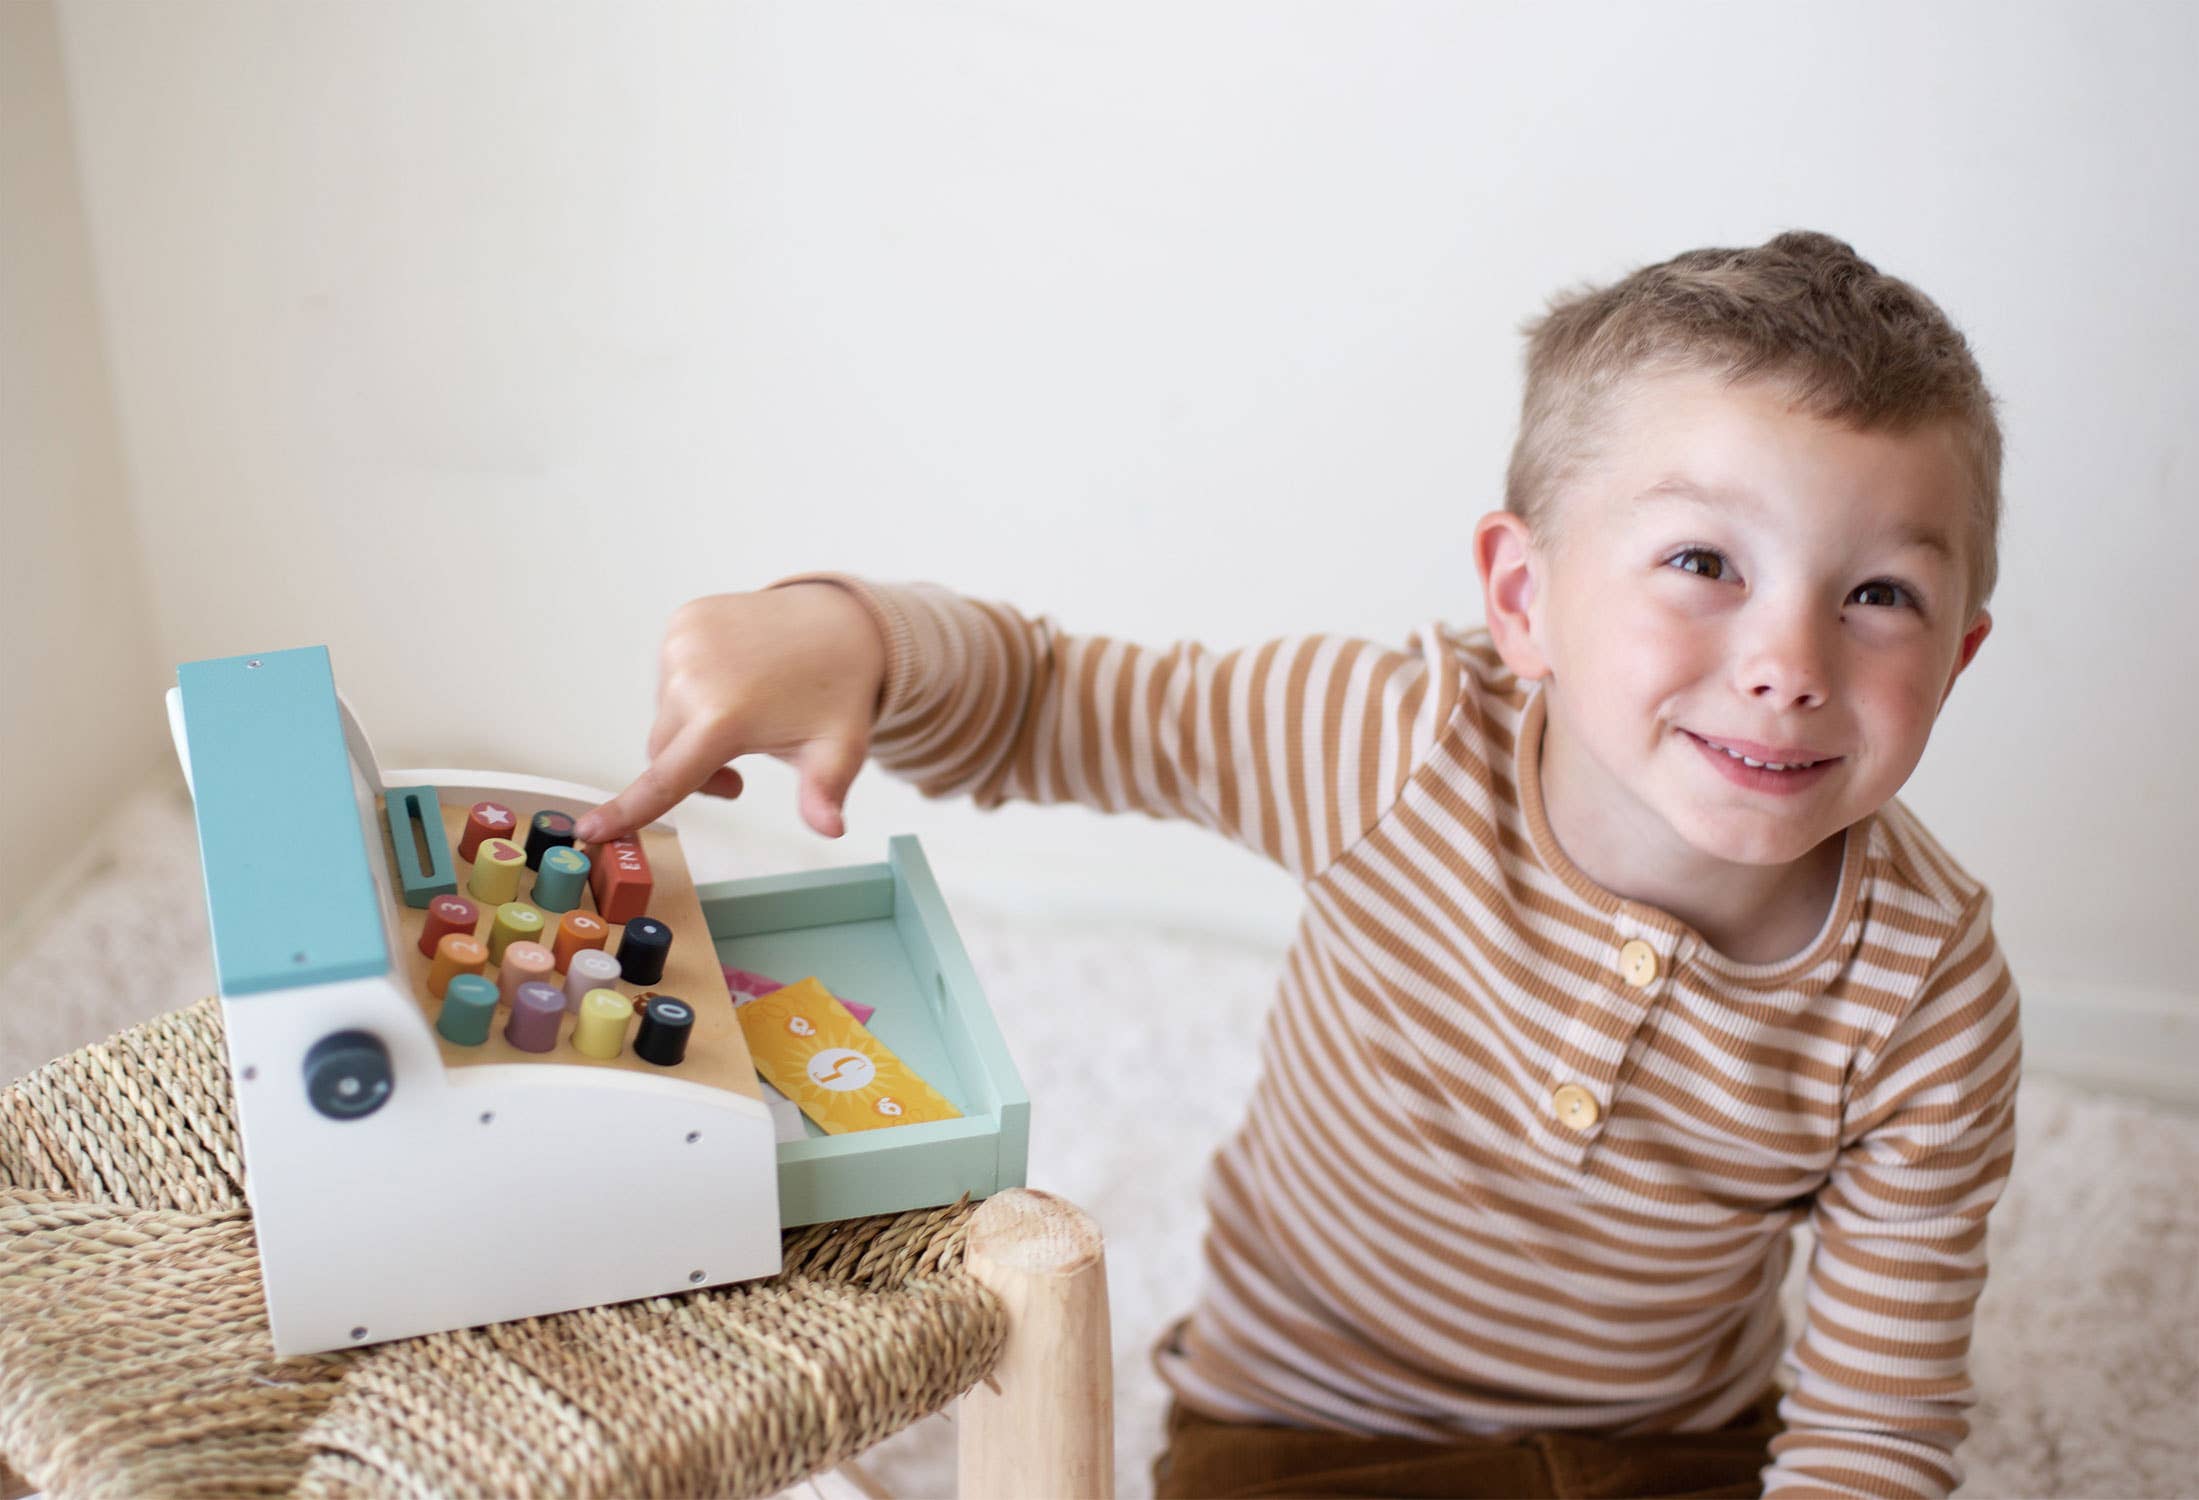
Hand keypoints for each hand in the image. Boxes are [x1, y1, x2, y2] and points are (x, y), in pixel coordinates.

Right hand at [571, 583, 887, 844]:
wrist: (841, 622)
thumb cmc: (837, 692)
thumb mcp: (838, 750)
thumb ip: (823, 795)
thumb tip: (830, 829)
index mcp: (725, 717)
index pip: (666, 778)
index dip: (627, 810)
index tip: (589, 831)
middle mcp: (693, 677)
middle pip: (664, 751)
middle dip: (693, 769)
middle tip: (740, 774)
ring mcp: (683, 642)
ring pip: (665, 714)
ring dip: (693, 726)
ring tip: (745, 710)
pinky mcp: (682, 622)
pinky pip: (671, 676)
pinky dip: (694, 689)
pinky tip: (735, 678)